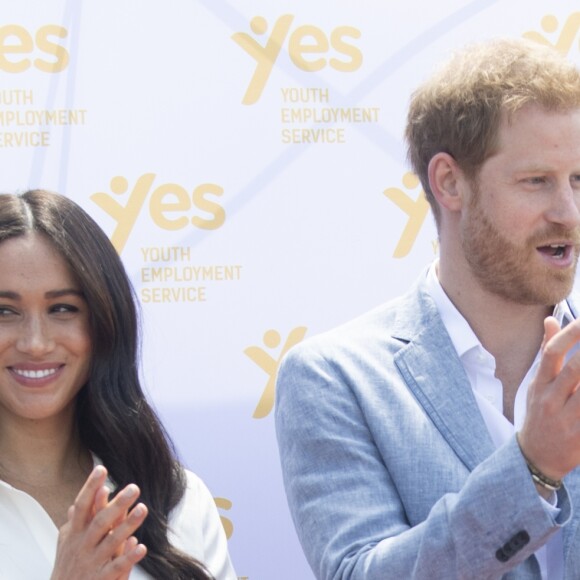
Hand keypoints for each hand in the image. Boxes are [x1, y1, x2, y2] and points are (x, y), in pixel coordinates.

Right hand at [50, 466, 147, 579]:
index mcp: (75, 534)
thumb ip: (73, 524)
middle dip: (116, 504)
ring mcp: (91, 563)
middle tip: (134, 487)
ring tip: (143, 508)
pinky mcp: (100, 579)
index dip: (90, 487)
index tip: (101, 468)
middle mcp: (82, 546)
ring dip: (128, 525)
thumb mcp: (65, 544)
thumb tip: (75, 504)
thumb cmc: (67, 568)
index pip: (82, 506)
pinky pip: (116, 567)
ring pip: (111, 542)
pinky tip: (141, 546)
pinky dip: (128, 557)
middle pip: (100, 522)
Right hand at [518, 316, 579, 482]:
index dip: (569, 335)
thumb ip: (548, 353)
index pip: (551, 353)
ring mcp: (567, 420)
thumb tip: (551, 321)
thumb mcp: (537, 385)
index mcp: (540, 385)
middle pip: (576, 369)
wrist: (536, 458)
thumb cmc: (541, 415)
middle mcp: (551, 400)